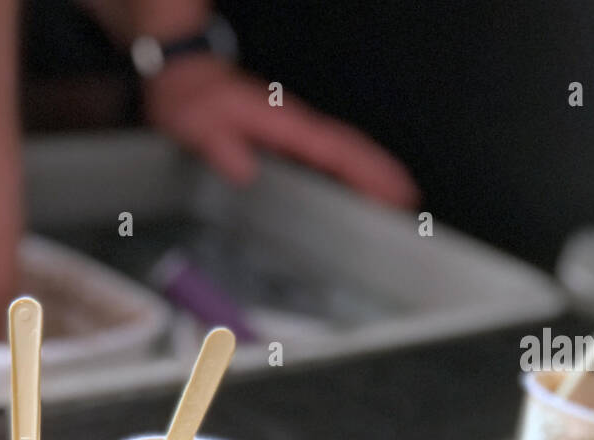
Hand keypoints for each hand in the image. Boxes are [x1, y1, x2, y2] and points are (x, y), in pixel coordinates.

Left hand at [143, 54, 418, 207]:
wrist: (184, 78)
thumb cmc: (193, 99)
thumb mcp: (199, 125)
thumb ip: (222, 147)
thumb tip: (245, 171)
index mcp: (284, 124)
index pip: (337, 149)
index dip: (368, 171)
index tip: (395, 189)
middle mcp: (295, 127)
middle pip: (350, 152)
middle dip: (381, 178)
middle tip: (408, 208)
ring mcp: (293, 133)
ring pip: (341, 154)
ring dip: (368, 177)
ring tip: (391, 207)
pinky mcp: (285, 140)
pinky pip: (324, 157)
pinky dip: (345, 173)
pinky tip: (350, 194)